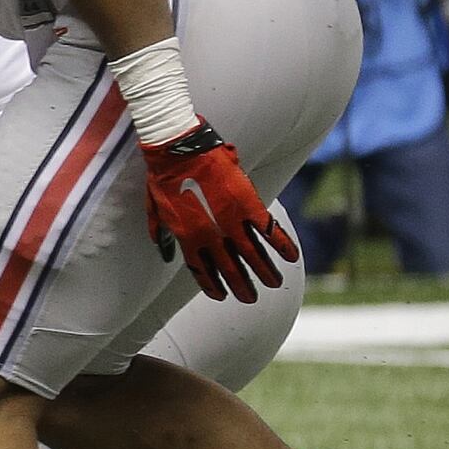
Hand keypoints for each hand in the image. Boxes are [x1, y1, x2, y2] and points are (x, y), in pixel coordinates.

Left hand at [139, 123, 293, 300]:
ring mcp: (231, 221)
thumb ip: (161, 232)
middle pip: (230, 268)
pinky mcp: (249, 205)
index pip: (201, 269)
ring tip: (274, 284)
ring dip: (265, 271)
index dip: (212, 284)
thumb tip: (164, 251)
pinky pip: (269, 230)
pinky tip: (292, 257)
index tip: (221, 295)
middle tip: (251, 298)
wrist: (178, 150)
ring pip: (252, 254)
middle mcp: (211, 235)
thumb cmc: (163, 176)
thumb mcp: (155, 208)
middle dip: (242, 285)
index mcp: (187, 237)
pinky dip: (282, 244)